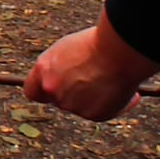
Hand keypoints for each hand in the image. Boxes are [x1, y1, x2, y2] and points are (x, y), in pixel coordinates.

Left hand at [24, 13, 159, 121]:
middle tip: (93, 81)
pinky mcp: (92, 115)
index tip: (55, 89)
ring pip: (83, 105)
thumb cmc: (98, 43)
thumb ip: (60, 68)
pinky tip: (127, 91)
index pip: (32, 91)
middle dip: (74, 93)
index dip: (44, 91)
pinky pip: (104, 112)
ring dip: (96, 98)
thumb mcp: (69, 50)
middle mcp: (53, 89)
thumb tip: (64, 78)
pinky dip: (116, 104)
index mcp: (43, 70)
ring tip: (114, 79)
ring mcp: (71, 104)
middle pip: (59, 99)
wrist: (119, 50)